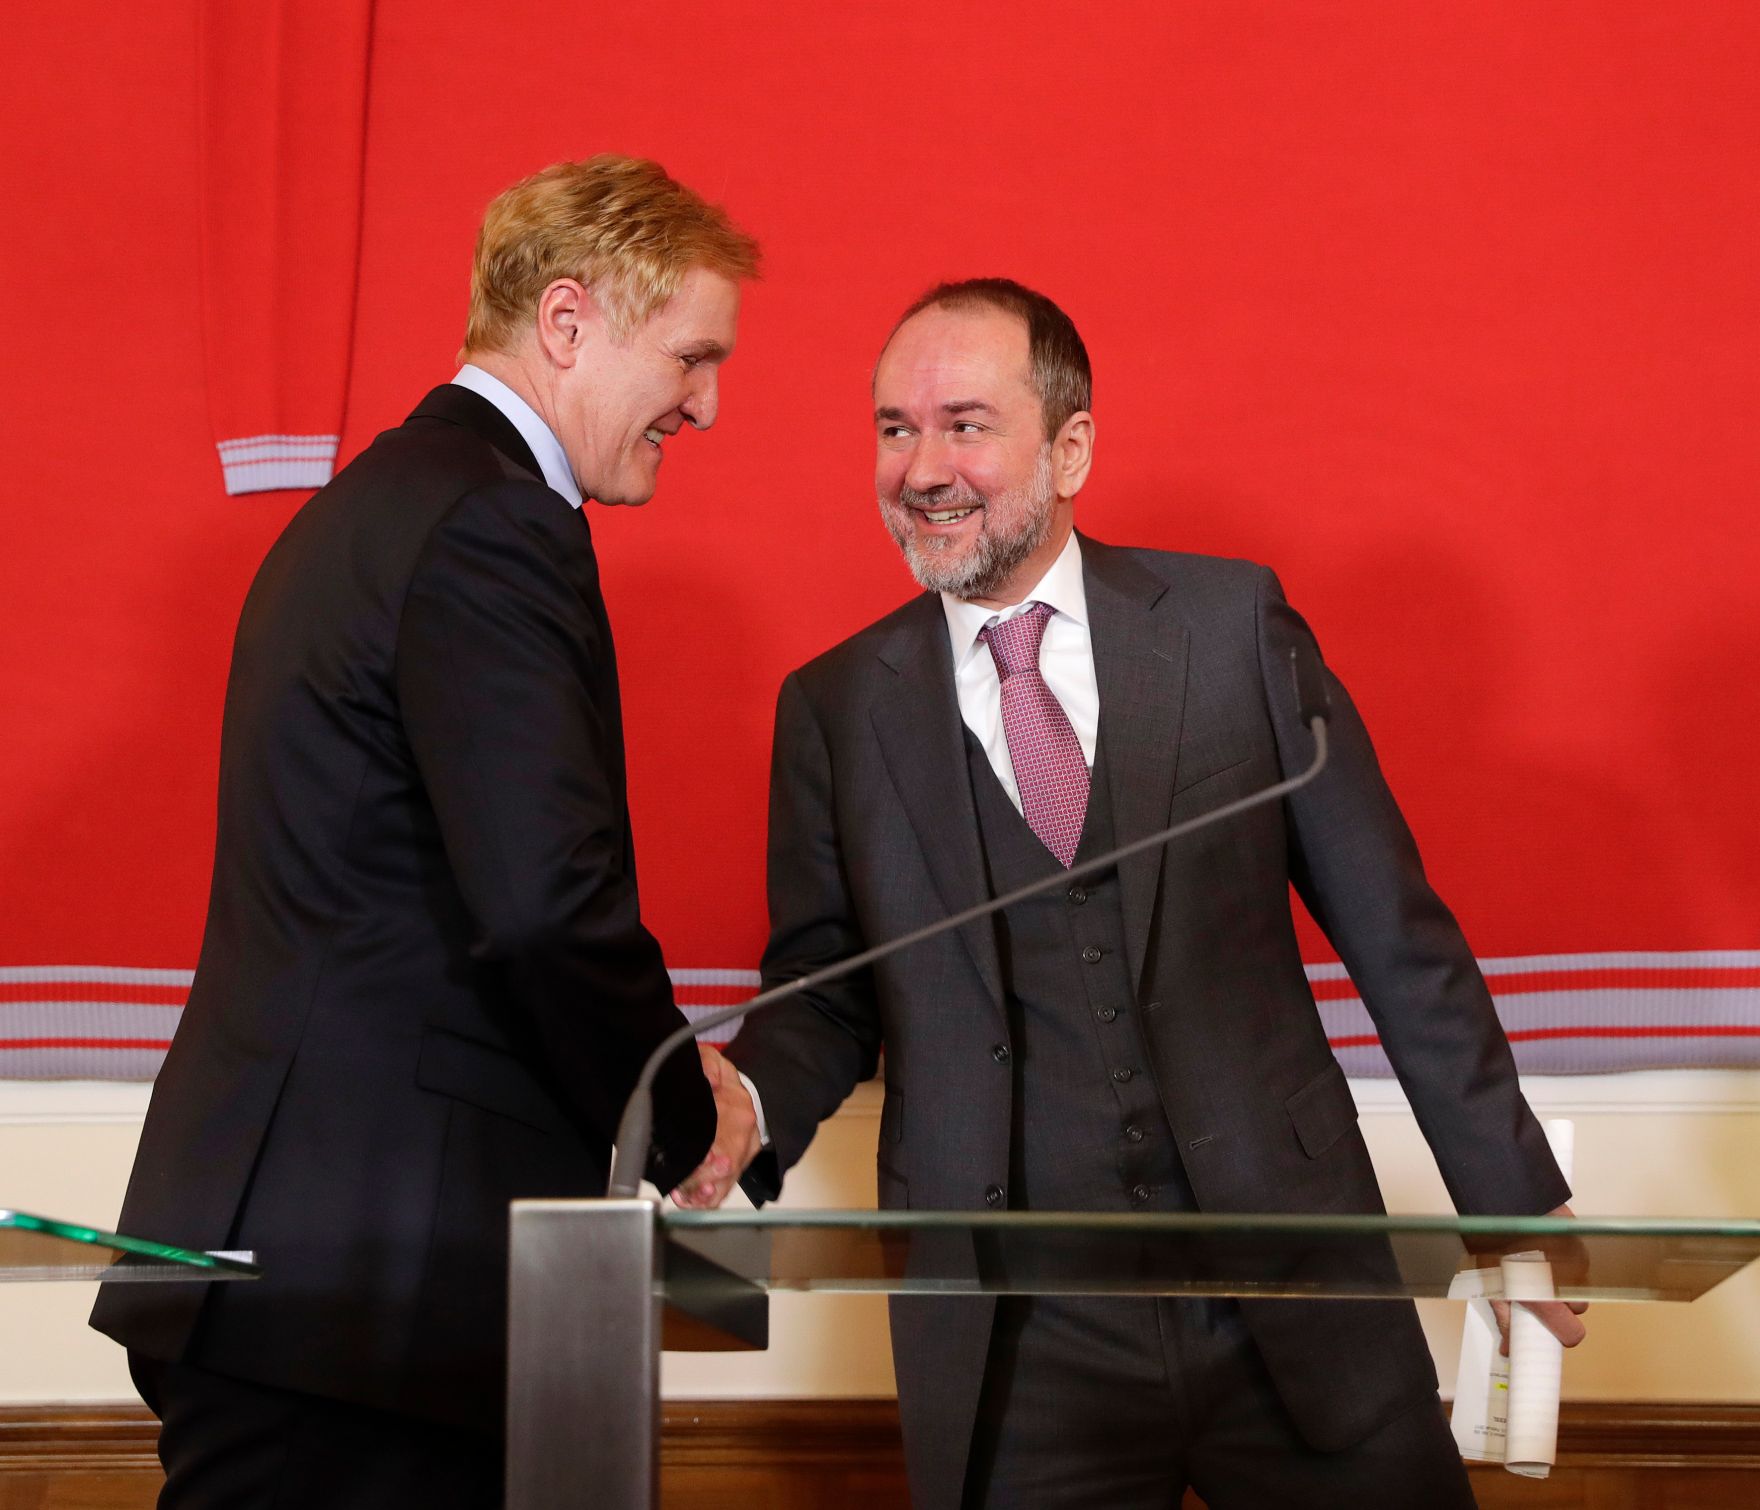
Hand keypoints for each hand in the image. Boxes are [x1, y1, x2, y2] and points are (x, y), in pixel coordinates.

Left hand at [671, 1044, 760, 1208]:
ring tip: (684, 1198)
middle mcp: (744, 1133)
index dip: (711, 1152)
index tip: (699, 1160)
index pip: (729, 1136)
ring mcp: (741, 1152)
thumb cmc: (715, 1077)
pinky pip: (723, 1189)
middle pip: (728, 1165)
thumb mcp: (709, 1060)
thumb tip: (709, 1078)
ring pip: (726, 1182)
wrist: (728, 1088)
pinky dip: (706, 1198)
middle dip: (705, 1179)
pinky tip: (688, 1200)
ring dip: (704, 1194)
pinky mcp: (735, 1166)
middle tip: (686, 1188)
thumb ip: (707, 1064)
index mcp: (739, 1107)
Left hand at [1490, 1204, 1588, 1355]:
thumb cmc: (1492, 1240)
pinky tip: (1548, 1253)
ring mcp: (1577, 1262)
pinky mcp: (1581, 1245)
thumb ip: (1505, 1317)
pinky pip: (1580, 1265)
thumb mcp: (1491, 1282)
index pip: (1572, 1334)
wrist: (1504, 1201)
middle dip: (1562, 1305)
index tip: (1551, 1332)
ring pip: (1580, 1287)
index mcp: (1543, 1295)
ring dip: (1565, 1284)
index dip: (1562, 1334)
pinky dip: (1568, 1265)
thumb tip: (1508, 1349)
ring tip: (1541, 1268)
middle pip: (1578, 1309)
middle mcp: (1566, 1281)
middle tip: (1539, 1292)